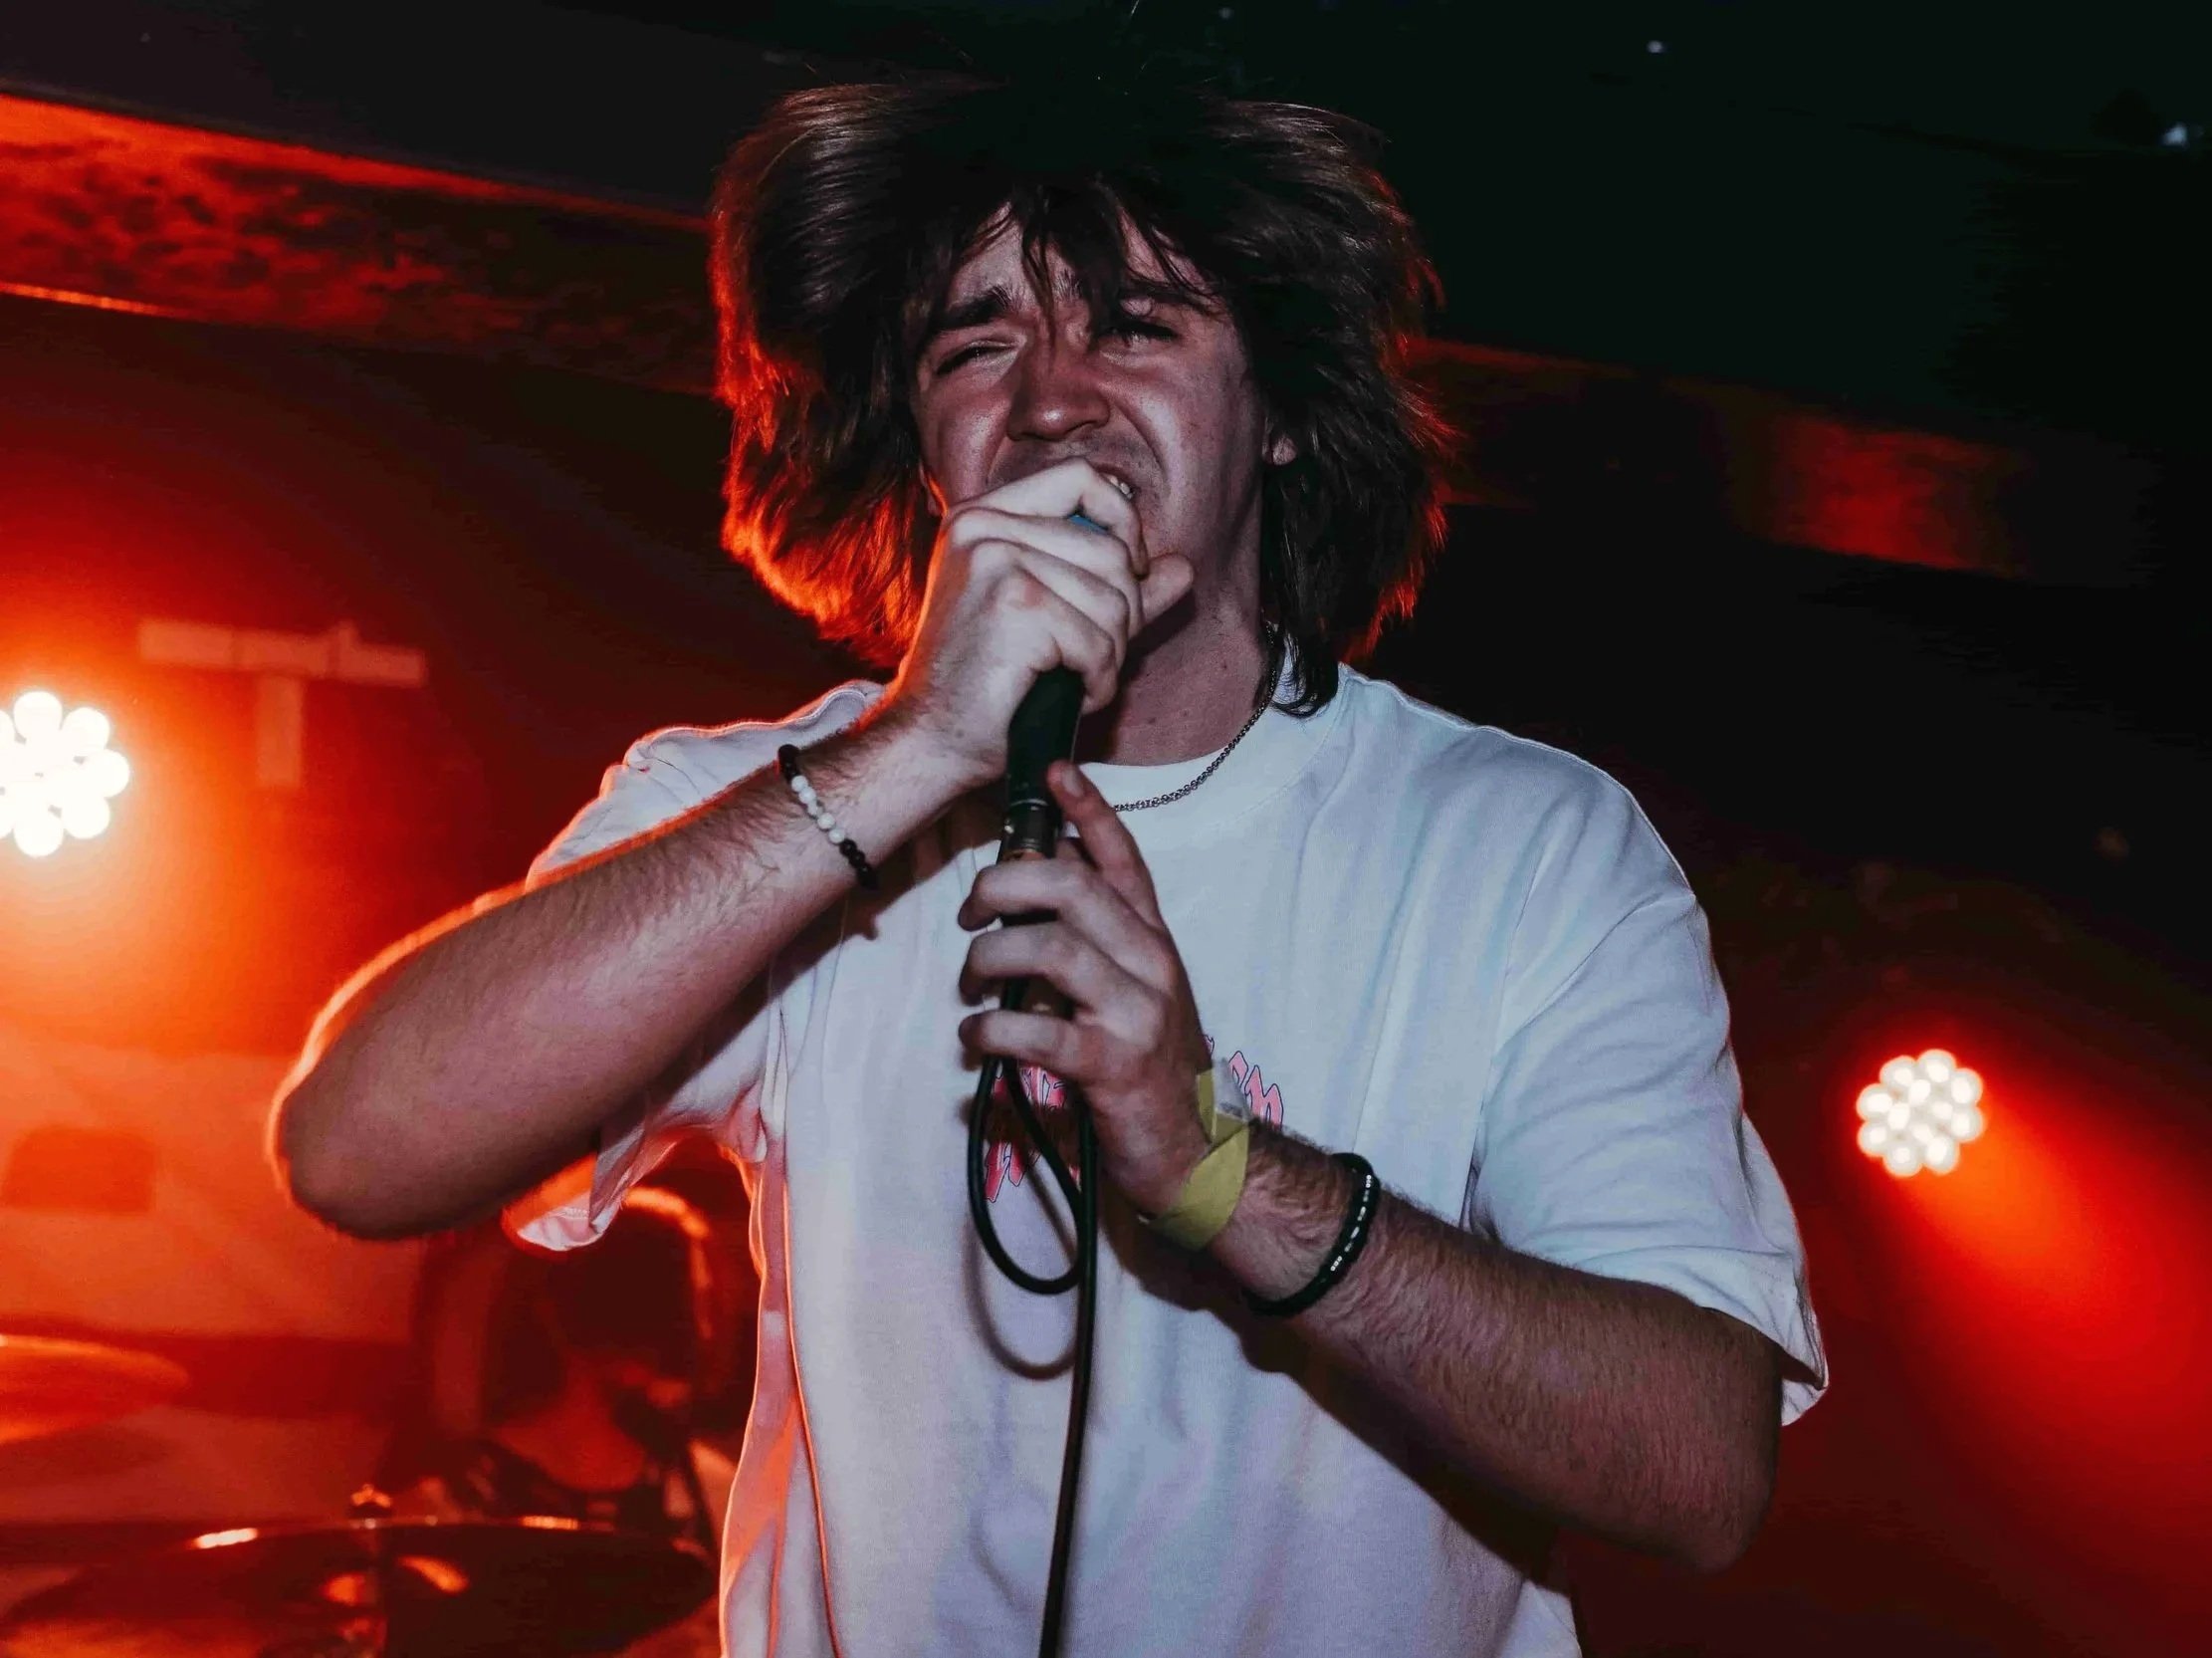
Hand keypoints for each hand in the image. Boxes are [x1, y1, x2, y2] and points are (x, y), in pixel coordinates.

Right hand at [884, 459, 1196, 791]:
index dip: (1123, 523)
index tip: (1129, 574)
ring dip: (1110, 655)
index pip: (1081, 479)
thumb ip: (1113, 588)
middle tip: (1092, 655)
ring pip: (1113, 600)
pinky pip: (1099, 641)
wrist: (931, 741)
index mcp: (983, 516)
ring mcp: (996, 560)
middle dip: (1122, 616)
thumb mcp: (1053, 620)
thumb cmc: (988, 685)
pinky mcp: (1014, 604)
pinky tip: (1069, 695)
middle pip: (1111, 551)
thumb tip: (1183, 567)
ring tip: (1074, 678)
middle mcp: (983, 526)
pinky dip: (1098, 679)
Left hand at [956, 761, 1212, 1213]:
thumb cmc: (1150, 1065)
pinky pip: (1038, 1031)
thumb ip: (1097, 940)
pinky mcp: (1113, 1065)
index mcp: (1153, 939)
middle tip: (971, 914)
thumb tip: (1040, 882)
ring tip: (970, 986)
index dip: (1088, 808)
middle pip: (1072, 887)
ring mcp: (1137, 1012)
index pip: (1122, 858)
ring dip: (990, 959)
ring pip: (1051, 948)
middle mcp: (1152, 963)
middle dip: (1004, 885)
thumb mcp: (1135, 989)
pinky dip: (990, 1030)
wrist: (1196, 1151)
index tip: (1053, 770)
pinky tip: (975, 1037)